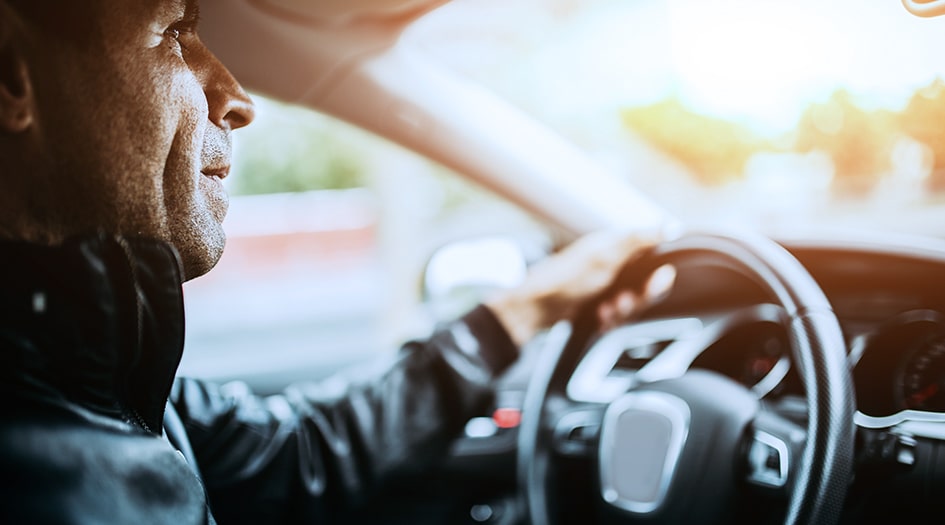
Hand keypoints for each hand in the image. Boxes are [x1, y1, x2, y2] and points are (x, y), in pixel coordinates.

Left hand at [484, 230, 674, 346]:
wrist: (534, 309)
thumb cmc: (564, 279)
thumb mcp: (605, 256)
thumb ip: (638, 240)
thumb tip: (669, 225)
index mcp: (614, 247)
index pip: (652, 257)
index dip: (657, 274)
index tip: (657, 281)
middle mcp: (611, 265)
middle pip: (644, 286)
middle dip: (636, 299)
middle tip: (620, 301)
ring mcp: (604, 286)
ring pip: (631, 304)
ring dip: (621, 311)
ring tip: (604, 310)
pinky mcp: (596, 304)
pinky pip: (616, 317)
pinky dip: (609, 320)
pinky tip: (597, 318)